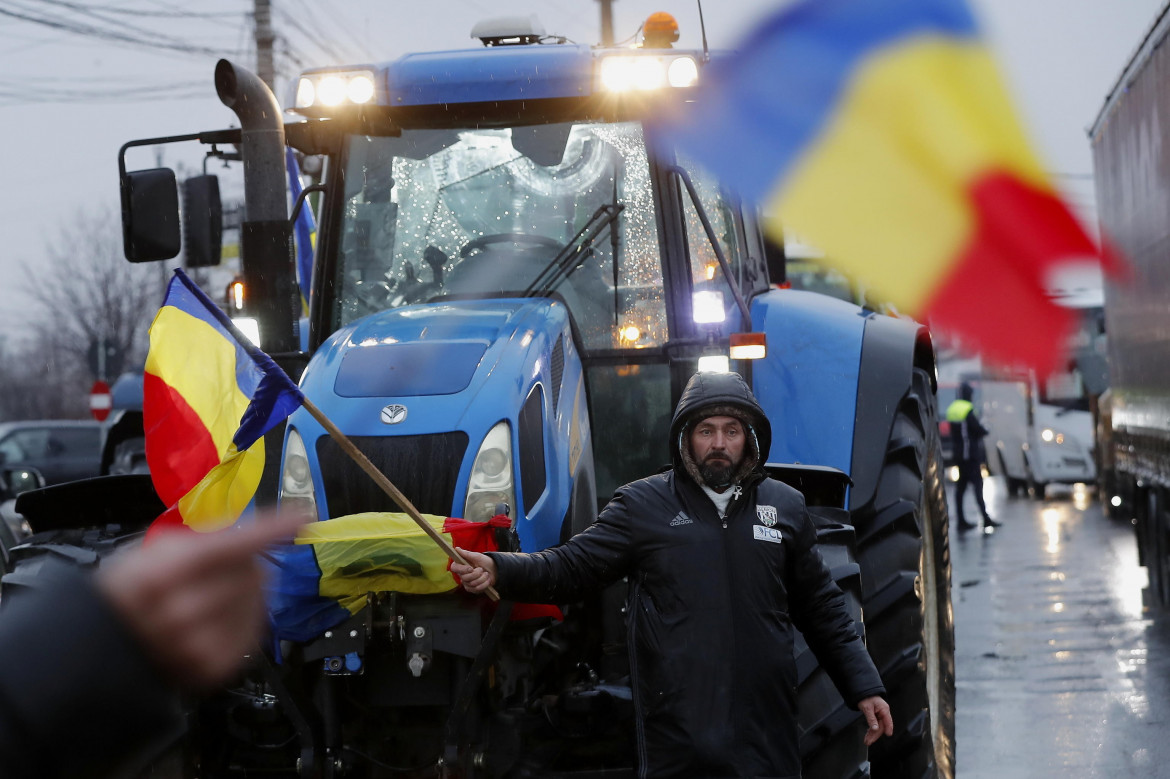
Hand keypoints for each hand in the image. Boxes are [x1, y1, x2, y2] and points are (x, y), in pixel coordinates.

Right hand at [97, 513, 305, 688]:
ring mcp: (199, 645)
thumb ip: (203, 540)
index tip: (301, 516)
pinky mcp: (214, 667)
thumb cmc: (133, 591)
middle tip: (222, 568)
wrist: (108, 651)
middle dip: (247, 564)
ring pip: (258, 600)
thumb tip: (250, 529)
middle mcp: (182, 613)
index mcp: (162, 575)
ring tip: (216, 594)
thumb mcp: (155, 552)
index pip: (230, 547)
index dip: (270, 529)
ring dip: (248, 591)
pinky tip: (223, 616)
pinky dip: (246, 617)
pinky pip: (255, 629)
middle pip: (251, 573)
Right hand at [451, 547, 496, 593]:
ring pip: (472, 584)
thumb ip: (466, 554)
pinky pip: (477, 589)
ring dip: (482, 578)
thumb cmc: (484, 561)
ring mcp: (467, 583)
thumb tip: (456, 549)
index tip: (470, 568)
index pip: (454, 568)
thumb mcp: (477, 556)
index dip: (462, 569)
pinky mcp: (473, 589)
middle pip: (465, 578)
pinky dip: (485, 584)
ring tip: (486, 574)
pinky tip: (487, 580)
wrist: (494, 569)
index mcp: (461, 565)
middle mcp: (462, 575)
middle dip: (476, 573)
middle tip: (482, 569)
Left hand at [857, 695, 893, 745]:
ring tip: (867, 741)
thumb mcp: (867, 708)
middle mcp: (883, 712)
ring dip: (872, 734)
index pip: (887, 721)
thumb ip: (871, 719)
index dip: (888, 728)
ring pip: (878, 727)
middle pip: (881, 726)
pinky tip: (868, 735)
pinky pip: (875, 725)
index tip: (888, 735)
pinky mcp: (876, 716)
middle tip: (869, 741)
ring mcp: (880, 715)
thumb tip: (875, 728)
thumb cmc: (866, 697)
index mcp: (884, 709)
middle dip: (875, 735)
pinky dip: (871, 730)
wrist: (862, 692)